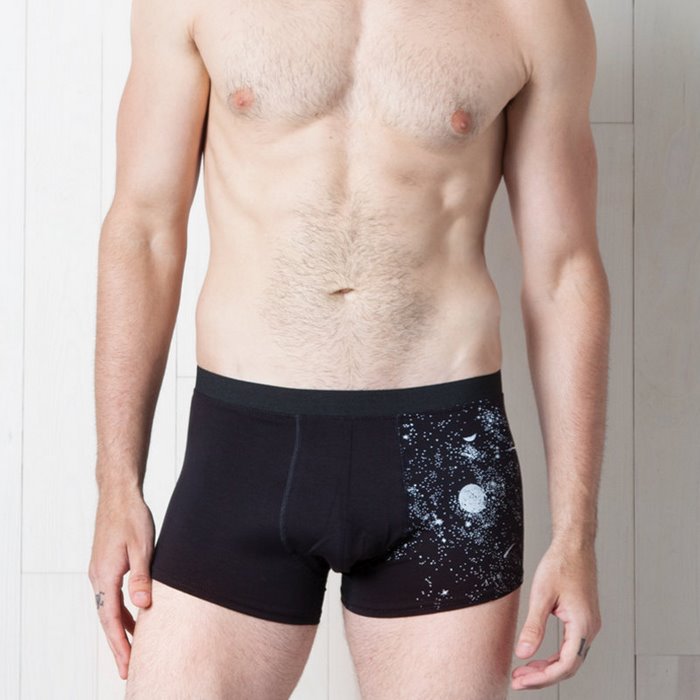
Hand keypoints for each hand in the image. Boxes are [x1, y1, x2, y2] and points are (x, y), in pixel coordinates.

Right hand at [88, 489, 155, 679]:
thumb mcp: (142, 547)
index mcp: (105, 575)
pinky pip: (112, 596)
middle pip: (107, 619)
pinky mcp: (106, 565)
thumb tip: (143, 607)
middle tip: (128, 670)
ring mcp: (100, 571)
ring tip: (134, 650)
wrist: (119, 494)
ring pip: (109, 608)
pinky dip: (122, 611)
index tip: (128, 666)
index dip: (121, 644)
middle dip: (118, 645)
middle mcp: (98, 576)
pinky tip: (136, 617)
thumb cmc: (132, 517)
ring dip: (121, 629)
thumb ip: (142, 578)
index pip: (111, 619)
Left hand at [511, 540, 601, 690]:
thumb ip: (533, 626)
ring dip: (548, 668)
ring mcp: (588, 625)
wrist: (575, 546)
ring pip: (569, 658)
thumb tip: (523, 653)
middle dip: (542, 677)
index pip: (564, 665)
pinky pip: (570, 647)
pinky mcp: (583, 620)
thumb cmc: (561, 564)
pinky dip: (554, 656)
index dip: (542, 678)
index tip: (521, 680)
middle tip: (518, 680)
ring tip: (524, 671)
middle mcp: (590, 628)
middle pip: (568, 666)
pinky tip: (538, 658)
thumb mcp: (542, 595)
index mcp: (582, 625)